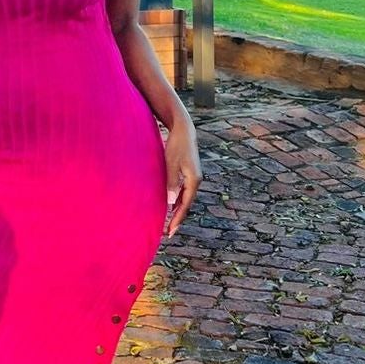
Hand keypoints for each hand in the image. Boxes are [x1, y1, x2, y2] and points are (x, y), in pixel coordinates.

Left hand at [162, 118, 201, 238]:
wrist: (184, 130)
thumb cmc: (176, 145)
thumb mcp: (171, 163)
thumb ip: (171, 183)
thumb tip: (170, 203)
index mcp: (193, 181)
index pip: (184, 205)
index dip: (177, 219)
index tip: (170, 231)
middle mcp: (196, 181)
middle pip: (186, 205)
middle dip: (177, 219)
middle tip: (168, 233)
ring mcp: (193, 178)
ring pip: (185, 199)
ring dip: (177, 211)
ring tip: (169, 224)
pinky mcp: (189, 174)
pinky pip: (184, 192)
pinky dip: (178, 201)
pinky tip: (171, 207)